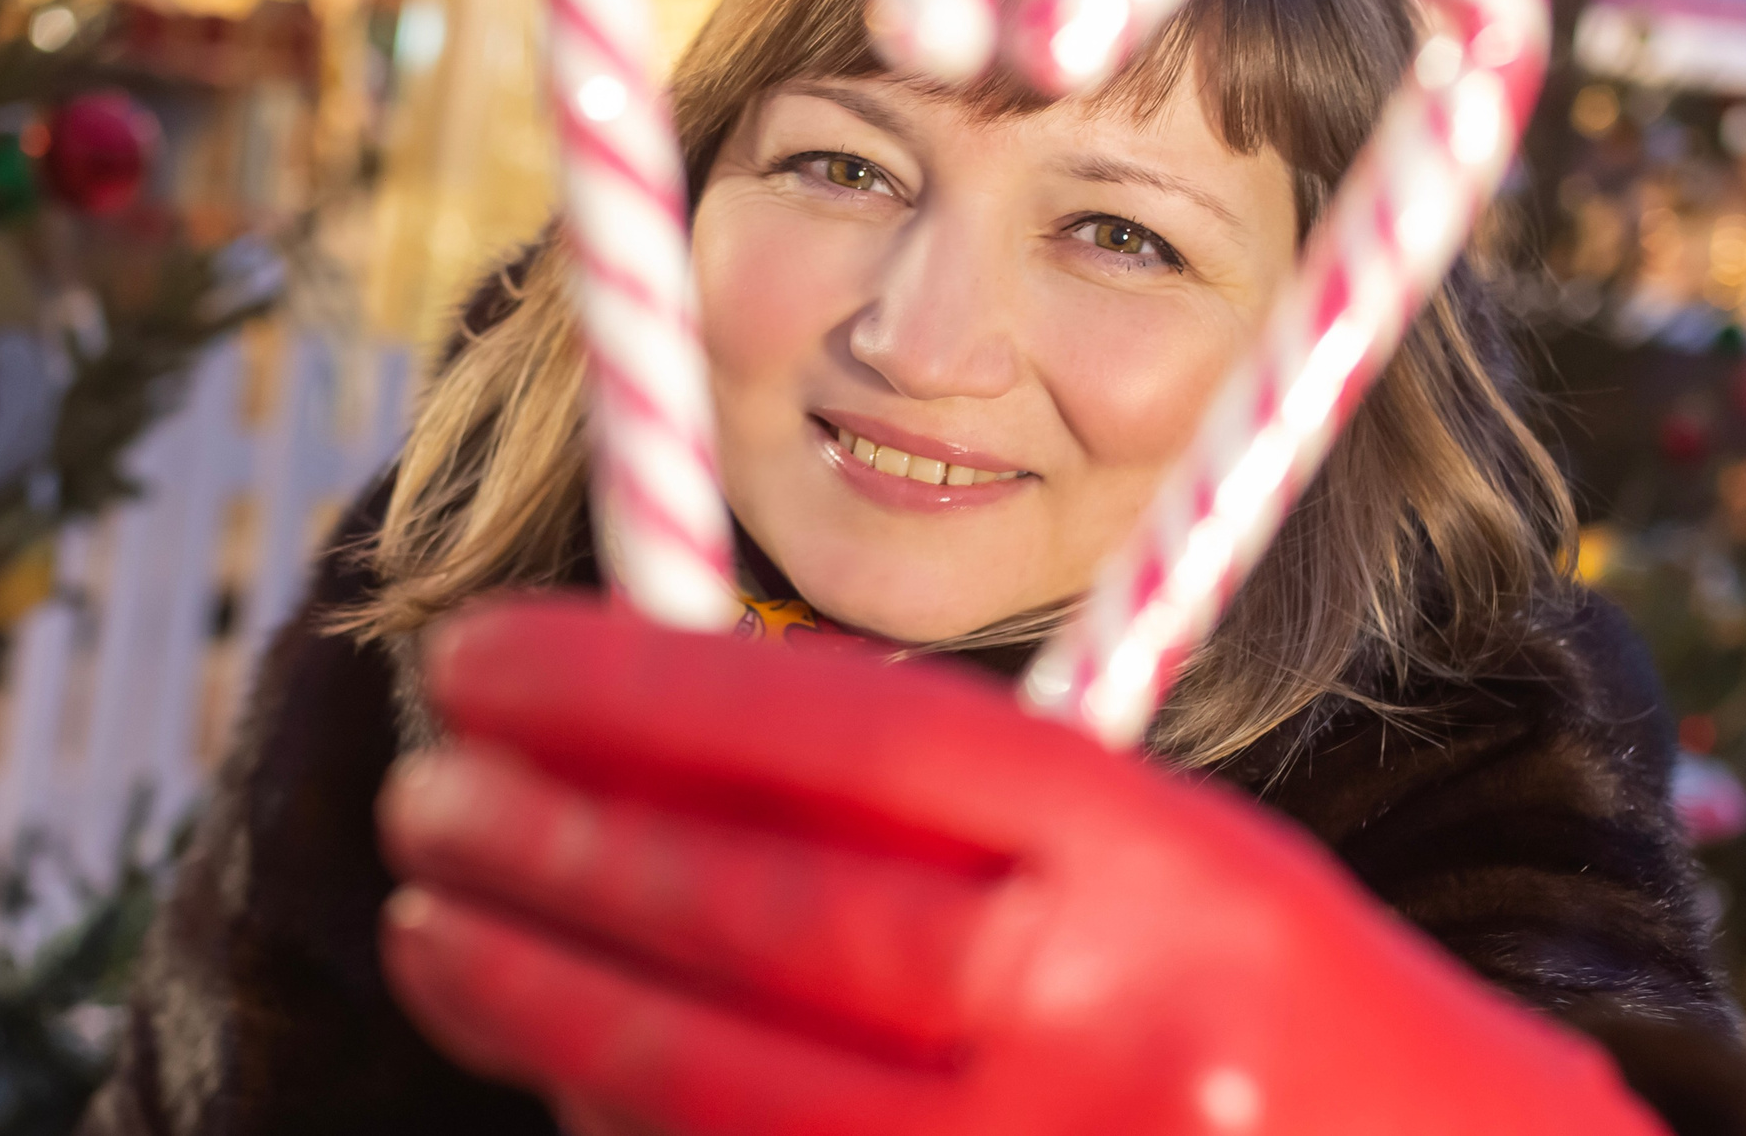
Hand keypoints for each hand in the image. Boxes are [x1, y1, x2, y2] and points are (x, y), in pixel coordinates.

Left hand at [378, 596, 1666, 1135]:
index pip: (855, 733)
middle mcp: (1105, 1020)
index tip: (492, 655)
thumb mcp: (1195, 871)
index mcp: (1166, 863)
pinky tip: (569, 1079)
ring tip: (431, 924)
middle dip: (554, 844)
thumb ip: (983, 813)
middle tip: (423, 789)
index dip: (644, 684)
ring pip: (728, 1090)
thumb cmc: (1321, 1032)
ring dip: (550, 1001)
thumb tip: (700, 747)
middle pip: (764, 914)